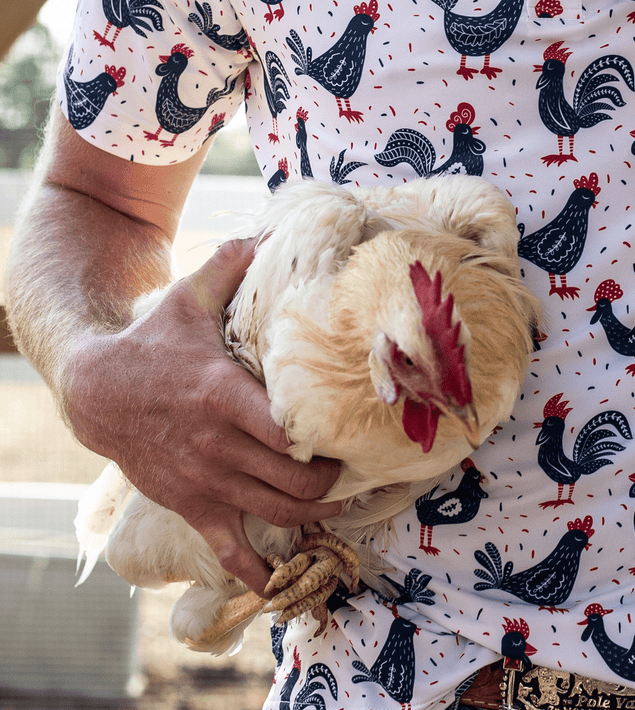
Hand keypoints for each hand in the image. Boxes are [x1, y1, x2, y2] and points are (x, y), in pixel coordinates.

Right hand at [66, 237, 342, 594]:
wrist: (97, 391)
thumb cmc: (155, 341)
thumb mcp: (191, 297)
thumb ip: (233, 264)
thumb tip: (272, 227)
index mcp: (224, 395)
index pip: (288, 430)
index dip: (327, 437)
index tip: (358, 428)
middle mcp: (219, 445)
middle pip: (295, 479)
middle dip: (335, 478)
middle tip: (360, 462)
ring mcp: (206, 481)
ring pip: (275, 513)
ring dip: (316, 514)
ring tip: (345, 501)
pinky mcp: (192, 505)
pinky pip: (229, 548)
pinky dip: (260, 570)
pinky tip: (287, 583)